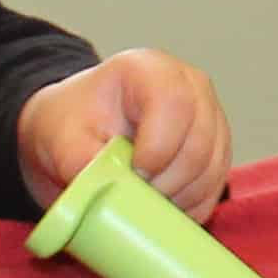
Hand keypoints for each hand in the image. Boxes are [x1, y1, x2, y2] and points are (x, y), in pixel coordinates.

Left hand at [25, 49, 233, 214]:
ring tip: (141, 202)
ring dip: (177, 197)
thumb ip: (80, 161)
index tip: (134, 173)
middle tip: (133, 197)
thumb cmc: (72, 123)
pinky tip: (159, 207)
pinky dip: (188, 207)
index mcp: (150, 70)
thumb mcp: (60, 137)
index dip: (159, 146)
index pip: (174, 103)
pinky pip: (214, 188)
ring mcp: (210, 119)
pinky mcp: (217, 151)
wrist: (79, 131)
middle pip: (199, 142)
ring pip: (211, 170)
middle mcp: (191, 87)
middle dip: (167, 181)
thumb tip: (106, 193)